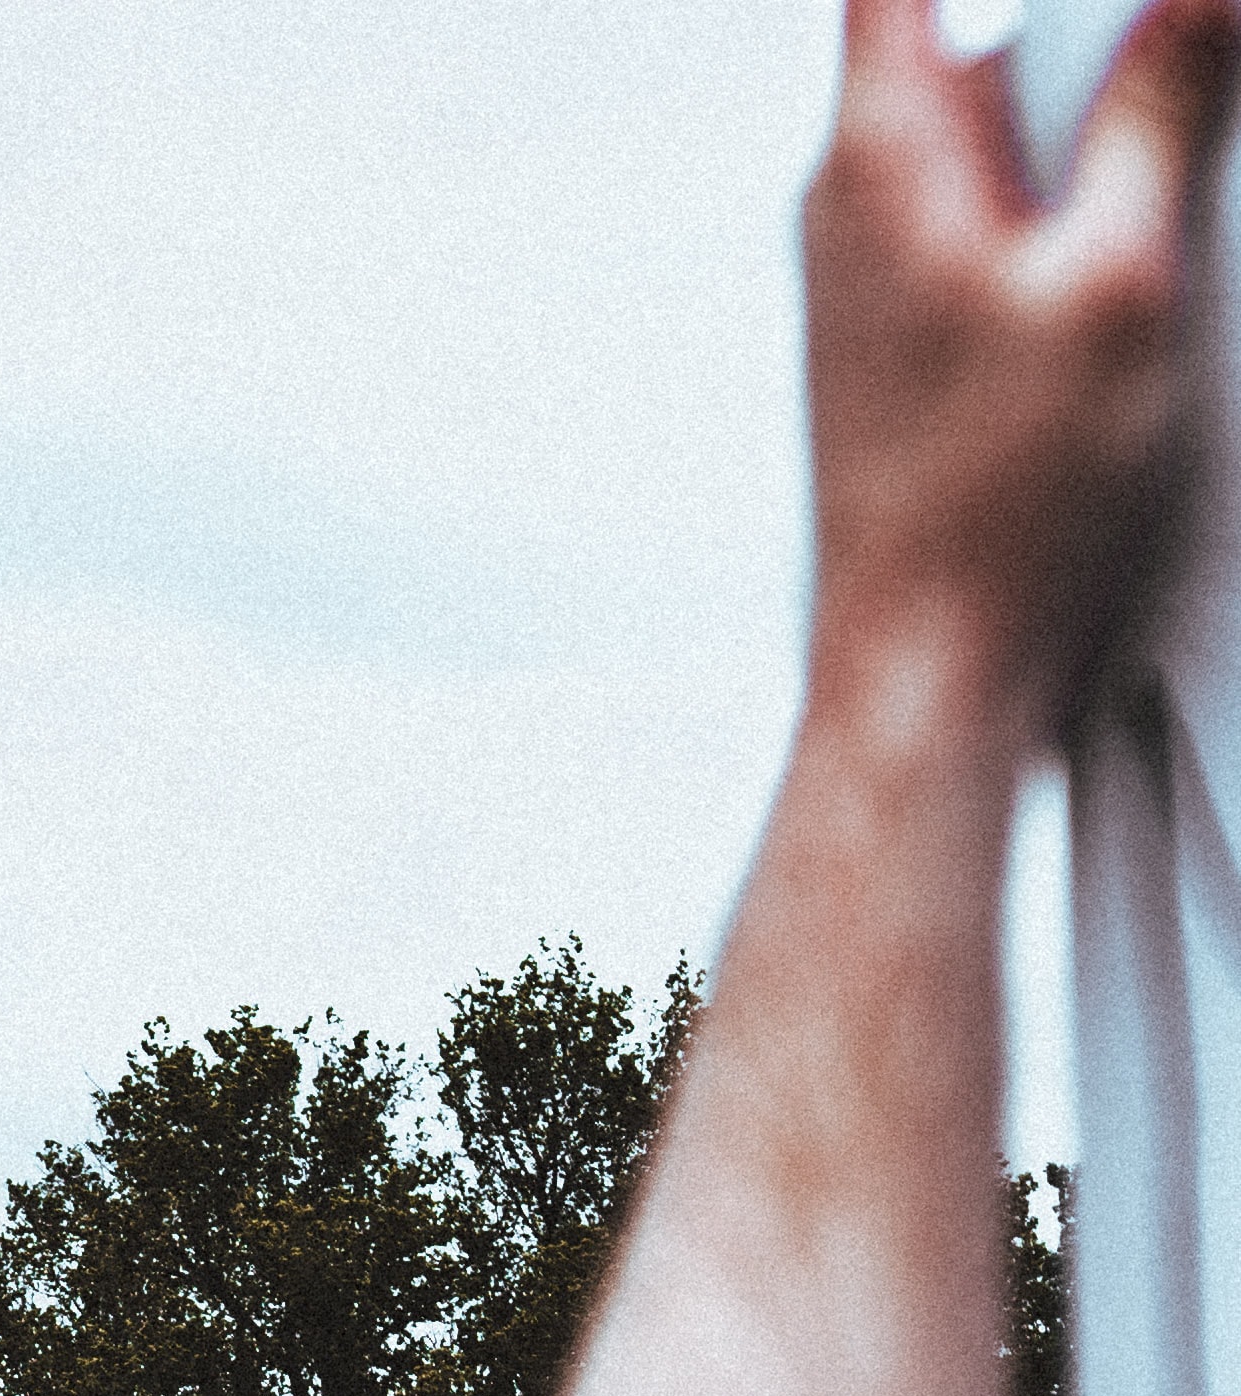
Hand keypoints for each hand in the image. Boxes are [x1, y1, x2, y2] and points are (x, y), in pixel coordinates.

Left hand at [804, 0, 1240, 754]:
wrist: (923, 676)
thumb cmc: (998, 509)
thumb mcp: (1121, 283)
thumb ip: (1160, 111)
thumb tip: (1196, 0)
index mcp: (879, 149)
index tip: (1117, 14)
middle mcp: (851, 198)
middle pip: (976, 40)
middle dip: (1090, 53)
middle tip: (1181, 80)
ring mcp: (869, 271)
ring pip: (994, 140)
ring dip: (1089, 147)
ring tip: (1147, 226)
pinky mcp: (901, 338)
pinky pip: (989, 227)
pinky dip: (1063, 221)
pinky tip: (1119, 284)